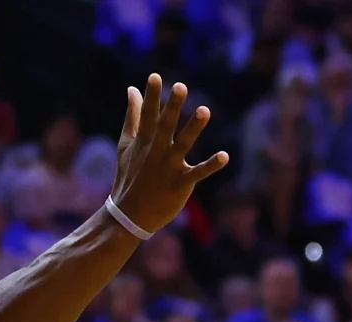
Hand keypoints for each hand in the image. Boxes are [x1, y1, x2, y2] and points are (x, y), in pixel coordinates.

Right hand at [108, 75, 228, 239]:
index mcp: (144, 140)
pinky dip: (211, 165)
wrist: (130, 214)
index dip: (151, 95)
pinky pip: (198, 173)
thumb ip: (132, 116)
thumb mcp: (126, 144)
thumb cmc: (129, 176)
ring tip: (205, 110)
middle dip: (172, 106)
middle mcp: (157, 151)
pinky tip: (225, 156)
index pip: (147, 114)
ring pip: (183, 144)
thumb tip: (132, 89)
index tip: (155, 76)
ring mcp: (169, 167)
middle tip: (180, 86)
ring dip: (194, 128)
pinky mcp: (181, 183)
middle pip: (165, 125)